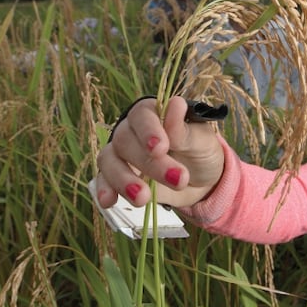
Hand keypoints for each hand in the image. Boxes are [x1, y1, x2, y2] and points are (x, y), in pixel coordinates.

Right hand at [95, 96, 224, 208]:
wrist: (202, 181)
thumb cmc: (202, 152)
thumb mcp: (201, 141)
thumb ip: (183, 130)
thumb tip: (176, 104)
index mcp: (152, 114)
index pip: (141, 115)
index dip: (148, 131)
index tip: (161, 148)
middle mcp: (131, 131)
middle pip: (125, 142)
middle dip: (149, 164)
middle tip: (178, 180)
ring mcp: (121, 156)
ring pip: (109, 161)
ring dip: (123, 180)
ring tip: (142, 198)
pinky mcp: (117, 178)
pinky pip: (103, 182)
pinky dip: (105, 191)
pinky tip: (108, 201)